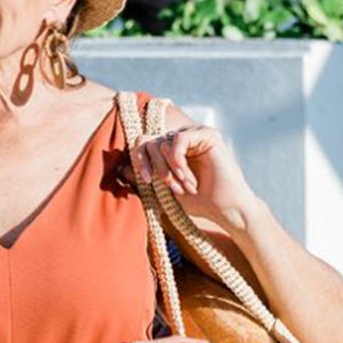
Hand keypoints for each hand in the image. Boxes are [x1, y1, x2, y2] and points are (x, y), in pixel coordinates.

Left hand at [119, 111, 260, 229]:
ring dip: (169, 168)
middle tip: (169, 186)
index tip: (147, 180)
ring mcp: (194, 134)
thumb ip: (142, 178)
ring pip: (162, 142)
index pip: (142, 143)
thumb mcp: (161, 191)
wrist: (223, 208)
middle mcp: (179, 139)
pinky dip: (177, 159)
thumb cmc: (195, 201)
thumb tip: (120, 168)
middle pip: (149, 141)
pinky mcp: (208, 134)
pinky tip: (184, 174)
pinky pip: (179, 138)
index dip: (138, 160)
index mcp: (168, 149)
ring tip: (182, 184)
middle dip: (155, 167)